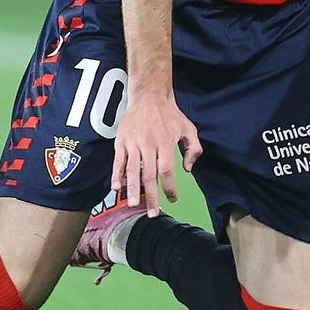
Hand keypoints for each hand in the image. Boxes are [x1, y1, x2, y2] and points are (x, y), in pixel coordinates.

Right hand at [112, 92, 202, 215]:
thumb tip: (188, 169)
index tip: (172, 199)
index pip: (167, 171)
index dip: (170, 188)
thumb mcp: (189, 128)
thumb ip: (194, 149)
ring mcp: (133, 143)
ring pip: (132, 170)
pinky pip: (118, 161)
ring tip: (133, 205)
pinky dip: (116, 175)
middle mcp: (148, 145)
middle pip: (149, 175)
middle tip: (152, 213)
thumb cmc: (170, 114)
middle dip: (151, 196)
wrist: (149, 96)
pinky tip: (116, 188)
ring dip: (132, 189)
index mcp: (165, 143)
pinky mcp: (121, 141)